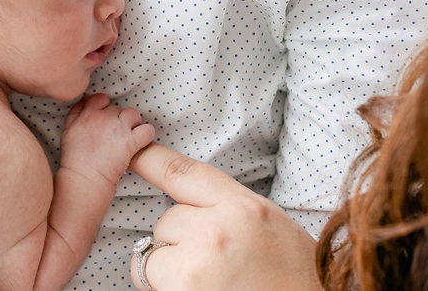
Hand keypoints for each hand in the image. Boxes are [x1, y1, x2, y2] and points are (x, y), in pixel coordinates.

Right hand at [60, 93, 154, 182]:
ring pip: (134, 114)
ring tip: (128, 136)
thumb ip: (76, 113)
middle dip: (117, 119)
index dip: (104, 107)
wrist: (84, 178)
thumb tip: (85, 100)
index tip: (105, 118)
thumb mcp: (67, 130)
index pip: (101, 98)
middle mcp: (104, 117)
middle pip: (118, 108)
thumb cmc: (74, 159)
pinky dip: (146, 135)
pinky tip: (140, 142)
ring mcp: (119, 128)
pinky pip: (147, 130)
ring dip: (133, 123)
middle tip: (114, 135)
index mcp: (88, 114)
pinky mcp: (131, 142)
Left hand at [127, 144, 319, 290]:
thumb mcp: (270, 226)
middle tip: (215, 263)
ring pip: (154, 252)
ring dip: (169, 268)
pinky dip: (166, 288)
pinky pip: (151, 281)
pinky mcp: (183, 290)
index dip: (152, 160)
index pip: (184, 173)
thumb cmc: (294, 277)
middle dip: (179, 240)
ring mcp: (198, 262)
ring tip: (209, 281)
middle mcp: (219, 229)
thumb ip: (230, 209)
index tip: (134, 151)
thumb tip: (189, 203)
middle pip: (166, 220)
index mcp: (245, 207)